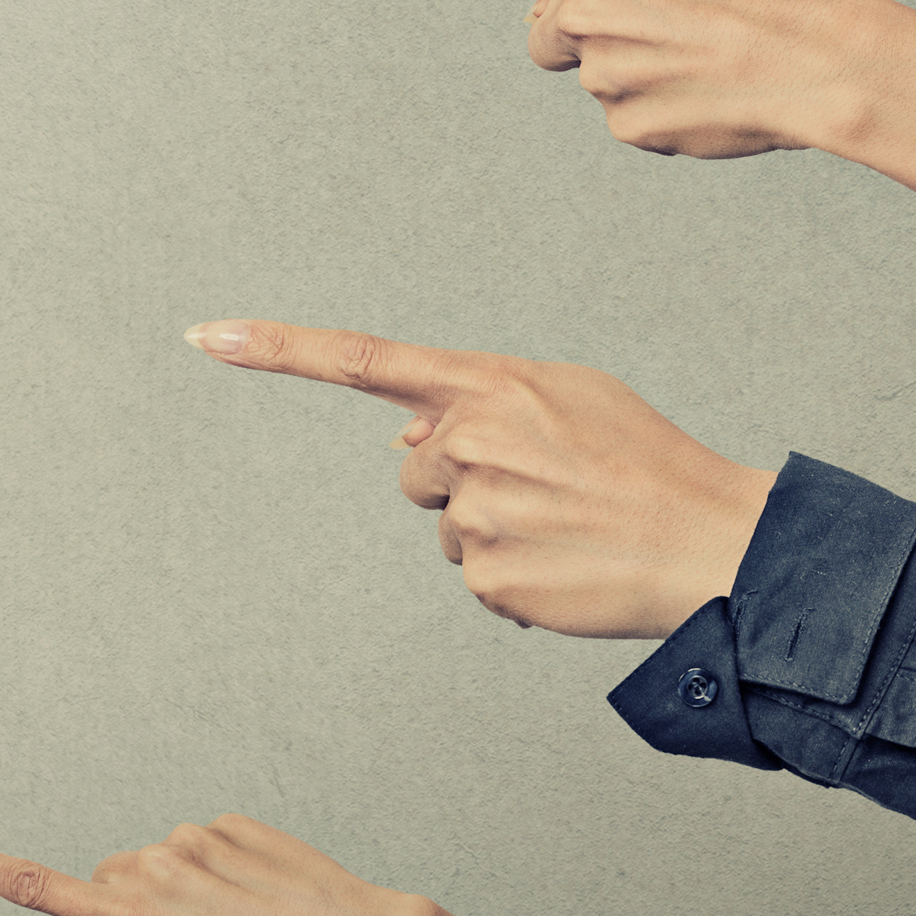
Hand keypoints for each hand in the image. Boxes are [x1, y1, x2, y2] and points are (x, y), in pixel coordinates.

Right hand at [0, 815, 434, 915]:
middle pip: (114, 882)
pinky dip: (225, 871)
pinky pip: (208, 847)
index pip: (36, 890)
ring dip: (190, 891)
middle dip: (139, 908)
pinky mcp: (228, 821)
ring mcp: (191, 839)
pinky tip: (265, 898)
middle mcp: (150, 870)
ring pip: (164, 864)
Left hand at [189, 320, 768, 637]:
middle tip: (546, 490)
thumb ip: (480, 399)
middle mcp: (469, 440)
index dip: (277, 348)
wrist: (710, 542)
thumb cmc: (643, 461)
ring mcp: (473, 512)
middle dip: (462, 481)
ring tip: (566, 528)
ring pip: (444, 527)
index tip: (205, 335)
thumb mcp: (569, 395)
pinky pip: (473, 580)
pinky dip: (513, 581)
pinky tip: (566, 568)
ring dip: (491, 532)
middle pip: (417, 469)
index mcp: (488, 383)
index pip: (363, 359)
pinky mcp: (486, 578)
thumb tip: (402, 435)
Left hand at [318, 0, 886, 157]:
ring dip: (633, 72)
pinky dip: (659, 113)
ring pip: (590, 79)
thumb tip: (559, 12)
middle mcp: (579, 12)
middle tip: (660, 27)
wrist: (819, 57)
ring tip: (702, 59)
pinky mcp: (623, 129)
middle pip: (544, 35)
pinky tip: (707, 98)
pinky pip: (624, 122)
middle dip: (582, 35)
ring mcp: (597, 76)